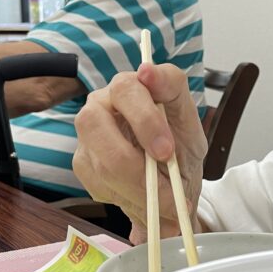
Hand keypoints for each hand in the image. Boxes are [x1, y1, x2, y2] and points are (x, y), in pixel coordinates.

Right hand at [73, 63, 207, 240]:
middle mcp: (105, 101)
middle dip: (136, 160)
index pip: (128, 88)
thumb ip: (174, 94)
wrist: (171, 185)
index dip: (145, 116)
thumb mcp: (191, 123)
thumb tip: (148, 72)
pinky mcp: (82, 160)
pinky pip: (99, 182)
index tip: (164, 144)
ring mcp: (89, 130)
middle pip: (97, 120)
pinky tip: (144, 195)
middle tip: (169, 177)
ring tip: (165, 199)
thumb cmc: (181, 148)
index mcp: (133, 86)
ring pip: (101, 159)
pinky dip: (129, 196)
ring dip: (139, 186)